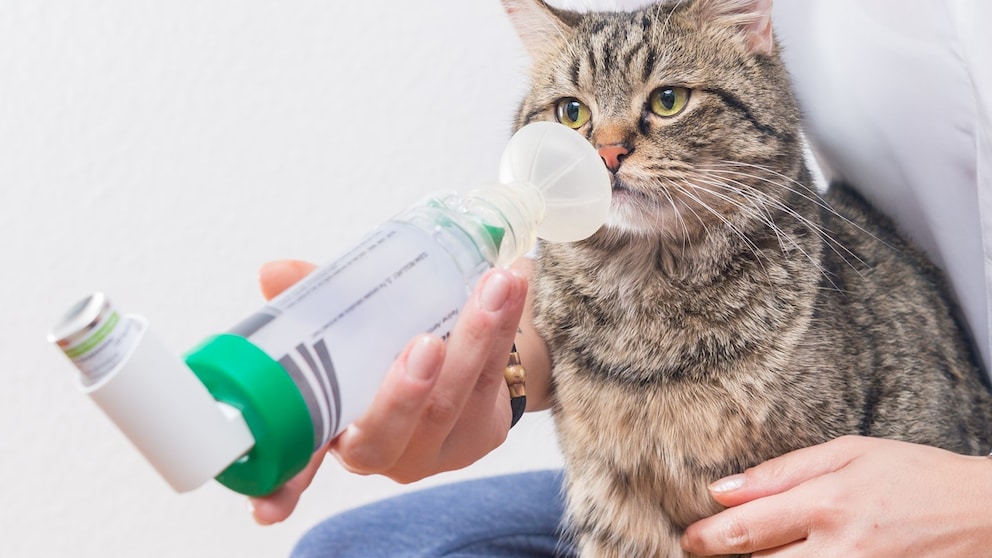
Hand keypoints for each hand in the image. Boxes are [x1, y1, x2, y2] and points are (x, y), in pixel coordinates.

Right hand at [249, 259, 536, 523]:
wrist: (455, 356)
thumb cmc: (385, 345)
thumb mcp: (346, 322)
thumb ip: (314, 298)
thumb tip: (273, 272)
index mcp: (331, 431)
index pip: (296, 469)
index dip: (279, 489)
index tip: (267, 510)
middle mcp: (381, 451)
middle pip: (391, 434)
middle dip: (407, 393)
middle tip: (425, 344)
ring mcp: (434, 449)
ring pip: (452, 402)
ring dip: (476, 339)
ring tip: (493, 286)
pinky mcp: (480, 434)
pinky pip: (491, 381)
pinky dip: (504, 330)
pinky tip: (512, 287)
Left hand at [681, 436, 991, 555]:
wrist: (983, 515)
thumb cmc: (914, 476)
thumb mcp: (848, 453)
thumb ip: (781, 472)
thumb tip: (723, 489)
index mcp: (827, 504)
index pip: (745, 529)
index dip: (707, 539)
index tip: (690, 539)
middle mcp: (839, 549)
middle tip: (702, 551)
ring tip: (745, 555)